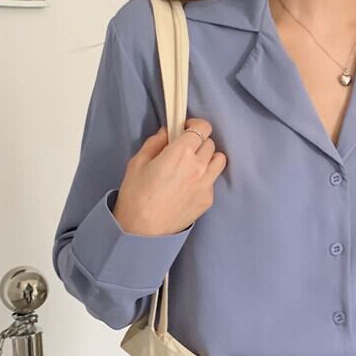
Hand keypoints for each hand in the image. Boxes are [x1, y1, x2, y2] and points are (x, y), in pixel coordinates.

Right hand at [112, 117, 226, 235]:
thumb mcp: (138, 162)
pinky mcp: (208, 200)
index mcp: (181, 152)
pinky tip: (189, 186)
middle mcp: (198, 166)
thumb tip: (167, 133)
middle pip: (210, 143)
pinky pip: (213, 181)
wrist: (143, 230)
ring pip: (219, 161)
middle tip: (185, 150)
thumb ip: (156, 142)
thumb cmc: (136, 194)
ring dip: (208, 158)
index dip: (195, 125)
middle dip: (198, 142)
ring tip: (194, 165)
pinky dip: (205, 178)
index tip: (185, 129)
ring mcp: (206, 184)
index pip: (203, 127)